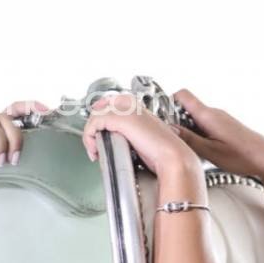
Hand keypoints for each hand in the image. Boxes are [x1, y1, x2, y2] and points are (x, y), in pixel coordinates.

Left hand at [81, 92, 196, 174]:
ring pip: (96, 114)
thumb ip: (134, 139)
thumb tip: (123, 147)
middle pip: (101, 106)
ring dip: (91, 133)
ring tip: (94, 150)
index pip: (113, 103)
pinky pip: (95, 123)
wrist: (173, 158)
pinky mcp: (119, 118)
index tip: (98, 135)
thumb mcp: (147, 142)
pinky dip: (90, 137)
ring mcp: (125, 109)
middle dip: (94, 125)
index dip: (102, 117)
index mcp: (139, 109)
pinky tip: (94, 150)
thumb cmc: (165, 155)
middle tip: (93, 143)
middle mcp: (132, 104)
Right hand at [166, 88, 263, 178]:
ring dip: (188, 130)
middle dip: (176, 120)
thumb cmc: (243, 156)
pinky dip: (199, 134)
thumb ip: (189, 140)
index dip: (168, 103)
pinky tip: (203, 150)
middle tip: (174, 138)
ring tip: (189, 147)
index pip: (182, 95)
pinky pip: (206, 126)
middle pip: (187, 107)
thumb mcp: (211, 152)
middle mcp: (214, 113)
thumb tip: (170, 130)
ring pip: (196, 118)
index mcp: (208, 115)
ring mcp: (220, 119)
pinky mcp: (225, 127)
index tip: (162, 118)